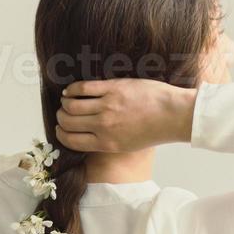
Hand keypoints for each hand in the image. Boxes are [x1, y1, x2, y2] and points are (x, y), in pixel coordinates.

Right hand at [55, 79, 197, 152]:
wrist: (173, 115)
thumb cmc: (154, 130)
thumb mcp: (128, 145)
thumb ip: (107, 141)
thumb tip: (88, 135)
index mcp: (107, 144)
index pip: (71, 141)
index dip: (61, 134)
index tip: (60, 129)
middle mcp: (103, 127)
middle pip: (67, 122)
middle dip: (61, 118)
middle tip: (62, 113)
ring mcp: (107, 107)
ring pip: (71, 105)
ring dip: (64, 103)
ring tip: (66, 100)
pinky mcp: (112, 88)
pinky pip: (82, 88)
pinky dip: (71, 89)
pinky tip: (70, 90)